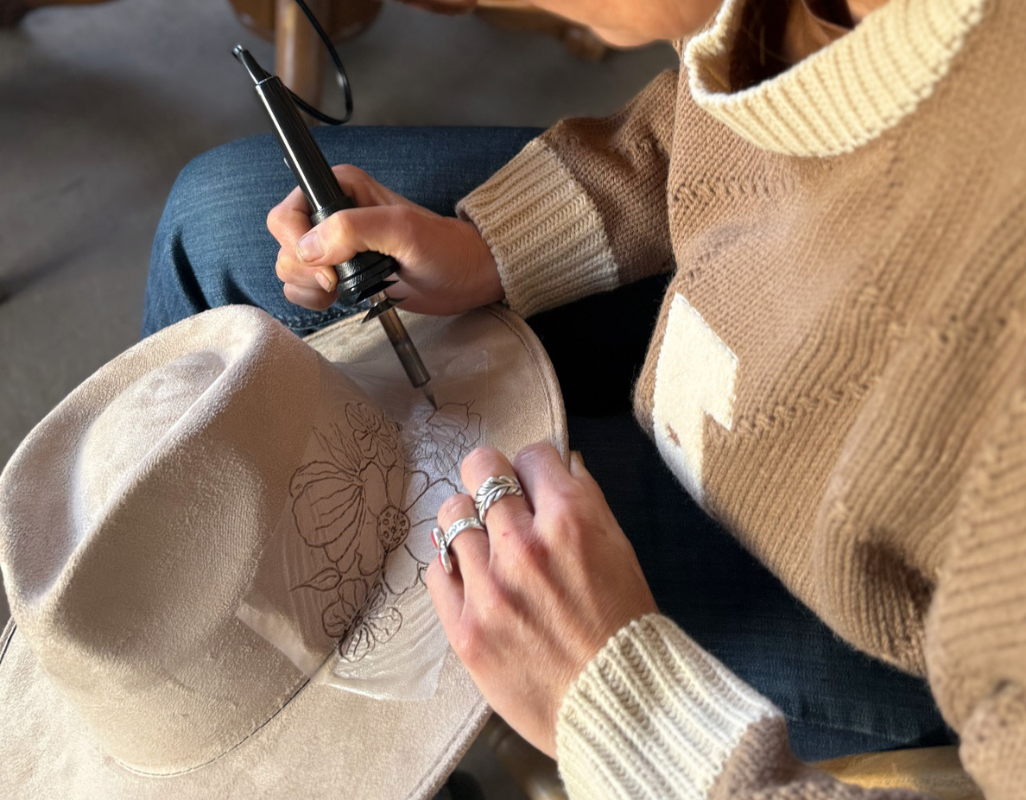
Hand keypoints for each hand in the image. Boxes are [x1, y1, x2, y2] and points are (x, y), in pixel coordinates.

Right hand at [266, 165, 503, 315]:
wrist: (465, 277)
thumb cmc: (444, 248)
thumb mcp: (402, 230)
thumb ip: (353, 229)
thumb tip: (310, 249)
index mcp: (340, 189)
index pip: (288, 213)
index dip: (297, 243)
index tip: (328, 267)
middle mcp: (330, 214)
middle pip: (284, 243)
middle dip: (304, 270)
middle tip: (337, 282)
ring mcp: (333, 246)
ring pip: (290, 267)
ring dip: (308, 287)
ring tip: (341, 291)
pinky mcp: (339, 273)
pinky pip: (302, 286)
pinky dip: (313, 298)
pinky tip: (338, 299)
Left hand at [426, 444, 657, 757]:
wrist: (617, 705)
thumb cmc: (625, 629)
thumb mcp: (620, 551)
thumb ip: (585, 504)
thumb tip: (561, 466)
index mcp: (572, 520)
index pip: (532, 454)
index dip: (536, 467)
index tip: (536, 484)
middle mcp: (525, 545)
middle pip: (481, 468)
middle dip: (493, 477)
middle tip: (500, 500)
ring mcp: (489, 587)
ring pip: (451, 512)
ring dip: (469, 521)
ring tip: (485, 544)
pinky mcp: (464, 626)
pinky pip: (435, 568)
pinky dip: (452, 568)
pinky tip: (473, 580)